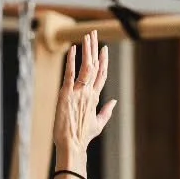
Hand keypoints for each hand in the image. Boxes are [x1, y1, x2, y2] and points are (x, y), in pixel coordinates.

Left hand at [53, 30, 116, 158]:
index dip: (103, 60)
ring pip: (86, 67)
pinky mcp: (66, 94)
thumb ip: (106, 111)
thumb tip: (114, 101)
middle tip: (94, 33)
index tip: (103, 49)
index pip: (102, 75)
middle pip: (95, 66)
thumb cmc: (83, 136)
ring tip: (88, 36)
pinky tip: (73, 49)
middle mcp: (89, 93)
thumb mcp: (98, 123)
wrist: (72, 145)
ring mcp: (78, 93)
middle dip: (94, 48)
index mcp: (95, 98)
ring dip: (87, 50)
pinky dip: (72, 61)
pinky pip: (70, 74)